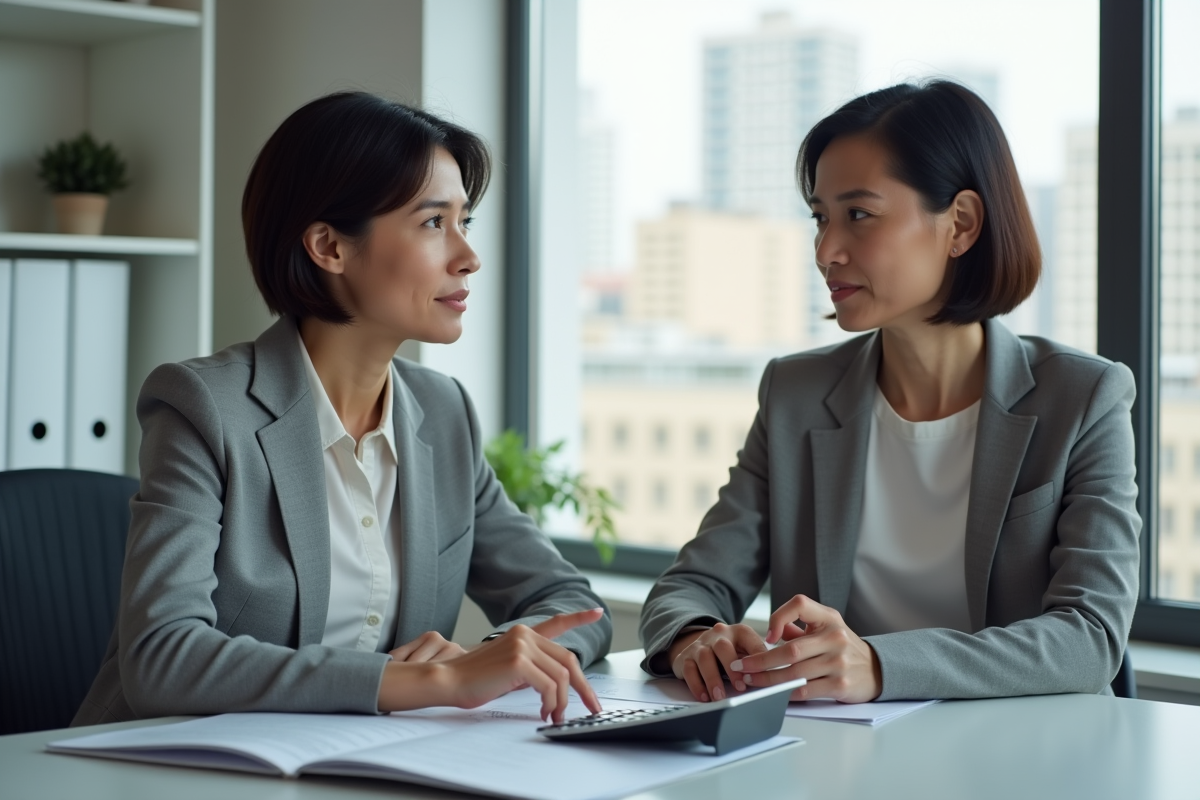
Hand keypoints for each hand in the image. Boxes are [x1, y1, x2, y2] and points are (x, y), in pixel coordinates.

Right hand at [377, 607, 604, 723]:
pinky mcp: (519, 662)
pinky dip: (552, 703)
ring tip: (555, 716)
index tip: (597, 612)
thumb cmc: (474, 680)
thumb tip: (557, 685)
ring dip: (562, 702)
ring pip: (561, 677)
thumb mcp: (507, 668)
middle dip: (583, 687)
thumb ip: (531, 667)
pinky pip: (549, 686)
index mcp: (523, 634)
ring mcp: (522, 645)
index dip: (578, 618)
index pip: (556, 623)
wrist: (448, 680)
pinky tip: (545, 713)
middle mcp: (525, 634)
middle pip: (568, 660)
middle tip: (592, 706)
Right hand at [668, 622, 769, 701]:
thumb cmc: (732, 653)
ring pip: (704, 658)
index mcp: (738, 631)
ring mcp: (700, 645)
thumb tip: (773, 679)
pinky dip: (696, 685)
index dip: (755, 656)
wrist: (702, 646)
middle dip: (731, 668)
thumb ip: (759, 660)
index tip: (759, 674)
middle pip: (722, 647)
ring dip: (713, 679)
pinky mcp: (685, 657)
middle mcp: (718, 635)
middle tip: (741, 688)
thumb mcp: (747, 651)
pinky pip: (688, 669)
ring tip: (720, 697)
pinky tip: (704, 696)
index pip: (749, 640)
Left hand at [730, 595, 881, 703]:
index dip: (778, 617)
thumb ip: (800, 627)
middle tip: (741, 666)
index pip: (800, 604)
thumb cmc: (843, 646)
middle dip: (760, 660)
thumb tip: (772, 632)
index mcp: (829, 618)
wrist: (876, 669)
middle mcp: (835, 637)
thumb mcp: (827, 627)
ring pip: (794, 673)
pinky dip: (786, 693)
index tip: (767, 635)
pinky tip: (773, 693)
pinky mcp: (840, 685)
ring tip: (750, 680)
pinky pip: (806, 690)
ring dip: (768, 679)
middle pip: (790, 650)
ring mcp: (839, 662)